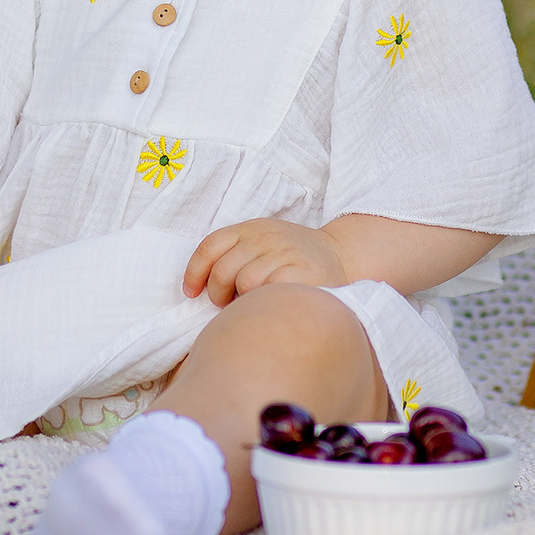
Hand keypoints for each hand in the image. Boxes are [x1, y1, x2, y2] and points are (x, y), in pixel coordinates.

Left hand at [181, 218, 351, 305]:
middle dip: (218, 294)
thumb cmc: (293, 258)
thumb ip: (236, 256)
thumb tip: (198, 290)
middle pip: (223, 270)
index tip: (191, 293)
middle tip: (229, 303)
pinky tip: (269, 306)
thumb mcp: (263, 244)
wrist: (342, 254)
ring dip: (242, 301)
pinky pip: (268, 290)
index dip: (194, 272)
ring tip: (252, 305)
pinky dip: (263, 302)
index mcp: (251, 228)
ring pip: (244, 282)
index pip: (210, 246)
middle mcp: (265, 237)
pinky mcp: (301, 272)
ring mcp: (284, 252)